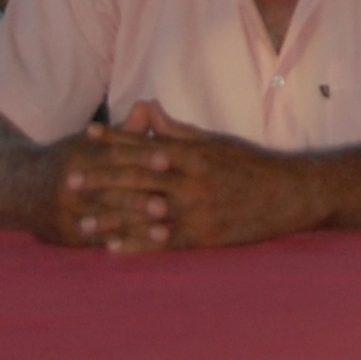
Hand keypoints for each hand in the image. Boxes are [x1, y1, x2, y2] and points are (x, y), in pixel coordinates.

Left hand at [42, 102, 321, 251]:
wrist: (290, 194)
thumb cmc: (252, 165)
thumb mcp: (217, 142)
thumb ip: (179, 131)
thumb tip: (150, 111)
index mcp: (194, 153)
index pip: (147, 144)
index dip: (115, 140)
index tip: (86, 135)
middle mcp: (191, 180)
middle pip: (139, 178)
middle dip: (103, 179)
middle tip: (70, 181)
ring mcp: (197, 210)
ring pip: (146, 213)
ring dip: (112, 218)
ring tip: (83, 223)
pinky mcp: (205, 236)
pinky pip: (164, 242)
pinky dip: (138, 245)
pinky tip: (114, 249)